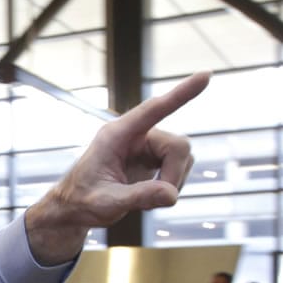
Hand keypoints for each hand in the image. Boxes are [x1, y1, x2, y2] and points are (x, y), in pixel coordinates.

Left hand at [22, 72, 209, 265]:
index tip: (206, 75)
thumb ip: (138, 197)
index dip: (181, 94)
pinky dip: (172, 184)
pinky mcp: (154, 158)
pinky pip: (179, 167)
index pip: (154, 109)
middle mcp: (136, 135)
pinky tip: (150, 196)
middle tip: (161, 199)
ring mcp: (147, 145)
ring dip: (173, 181)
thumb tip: (172, 195)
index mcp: (117, 134)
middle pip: (179, 145)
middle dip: (175, 174)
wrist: (75, 207)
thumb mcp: (107, 203)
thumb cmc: (83, 201)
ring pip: (183, 156)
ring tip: (146, 199)